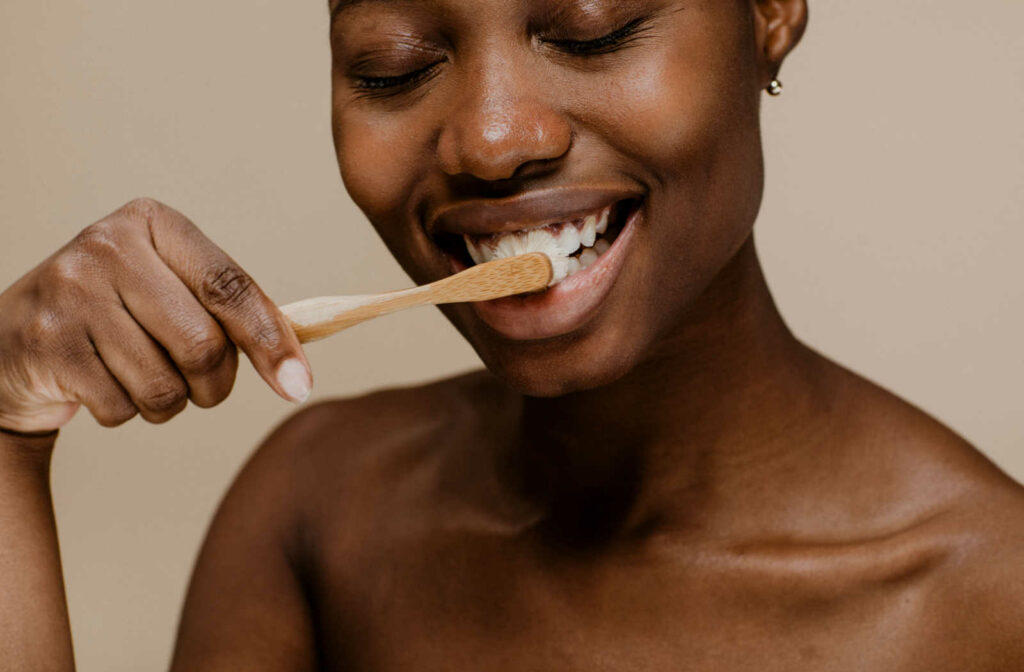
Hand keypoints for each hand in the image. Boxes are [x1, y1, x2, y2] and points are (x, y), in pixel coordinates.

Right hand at [0, 198, 312, 432]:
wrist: (12, 342)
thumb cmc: (117, 316)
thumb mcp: (168, 289)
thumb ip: (228, 311)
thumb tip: (296, 367)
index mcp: (153, 222)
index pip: (229, 287)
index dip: (270, 340)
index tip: (299, 384)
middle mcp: (107, 246)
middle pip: (203, 345)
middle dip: (214, 384)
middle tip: (201, 386)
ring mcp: (70, 293)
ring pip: (164, 385)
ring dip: (169, 403)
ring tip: (144, 380)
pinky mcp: (48, 343)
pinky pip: (122, 408)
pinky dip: (126, 413)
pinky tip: (102, 385)